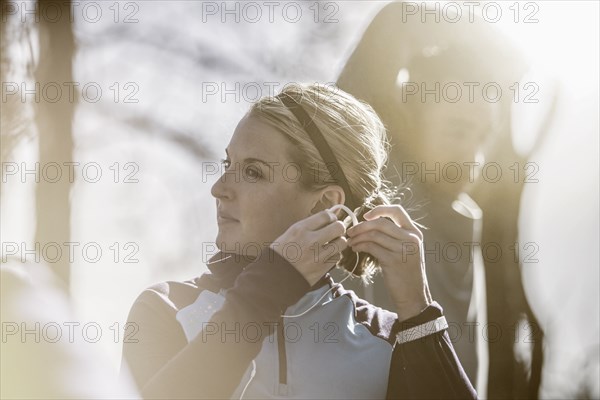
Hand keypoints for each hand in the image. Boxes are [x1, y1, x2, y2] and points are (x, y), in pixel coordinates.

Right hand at [270, 210, 347, 285]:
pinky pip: (337, 257)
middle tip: (334, 232)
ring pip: (342, 243)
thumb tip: (330, 213)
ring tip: (331, 244)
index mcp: (300, 229)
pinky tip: (326, 256)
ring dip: (338, 242)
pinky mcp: (322, 268)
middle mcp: (311, 240)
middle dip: (338, 228)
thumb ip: (310, 224)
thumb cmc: (280, 254)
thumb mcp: (290, 233)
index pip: (326, 215)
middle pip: (339, 227)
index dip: (332, 217)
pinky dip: (333, 256)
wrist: (273, 277)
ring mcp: (318, 256)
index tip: (331, 220)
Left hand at [346, 205, 432, 320]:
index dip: (379, 210)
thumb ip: (395, 236)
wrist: (413, 295)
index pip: (397, 210)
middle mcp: (411, 238)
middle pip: (381, 222)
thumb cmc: (405, 272)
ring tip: (351, 241)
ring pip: (374, 234)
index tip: (365, 215)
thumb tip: (369, 223)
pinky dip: (360, 246)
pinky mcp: (393, 260)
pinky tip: (355, 249)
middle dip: (362, 225)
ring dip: (358, 237)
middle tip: (350, 231)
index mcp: (415, 232)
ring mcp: (403, 249)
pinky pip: (371, 247)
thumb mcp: (406, 249)